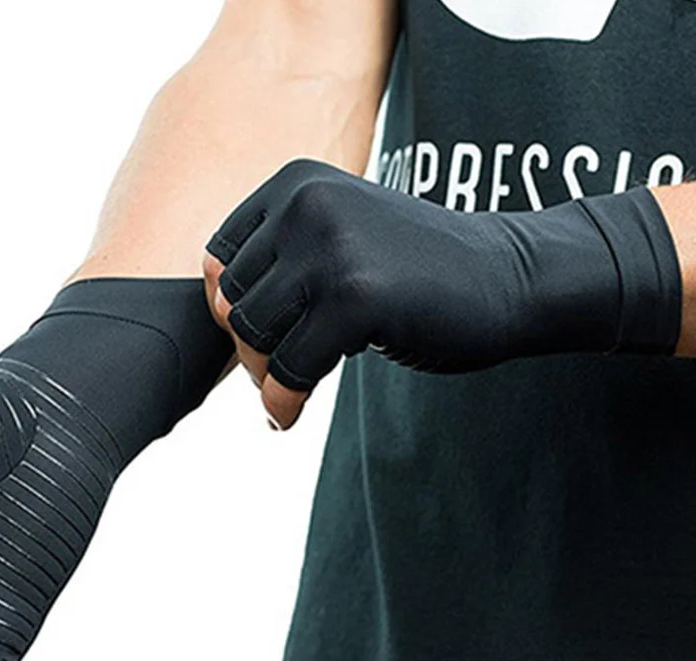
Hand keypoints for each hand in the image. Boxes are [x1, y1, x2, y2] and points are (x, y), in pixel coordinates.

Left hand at [204, 158, 681, 428]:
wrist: (510, 278)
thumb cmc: (417, 271)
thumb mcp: (338, 243)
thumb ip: (278, 265)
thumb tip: (214, 311)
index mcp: (297, 182)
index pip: (218, 257)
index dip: (231, 308)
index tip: (265, 336)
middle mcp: (307, 202)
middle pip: (231, 298)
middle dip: (249, 347)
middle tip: (279, 372)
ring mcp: (332, 246)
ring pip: (253, 333)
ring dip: (265, 374)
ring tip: (290, 388)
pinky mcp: (356, 297)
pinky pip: (289, 366)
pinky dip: (284, 400)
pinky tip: (291, 415)